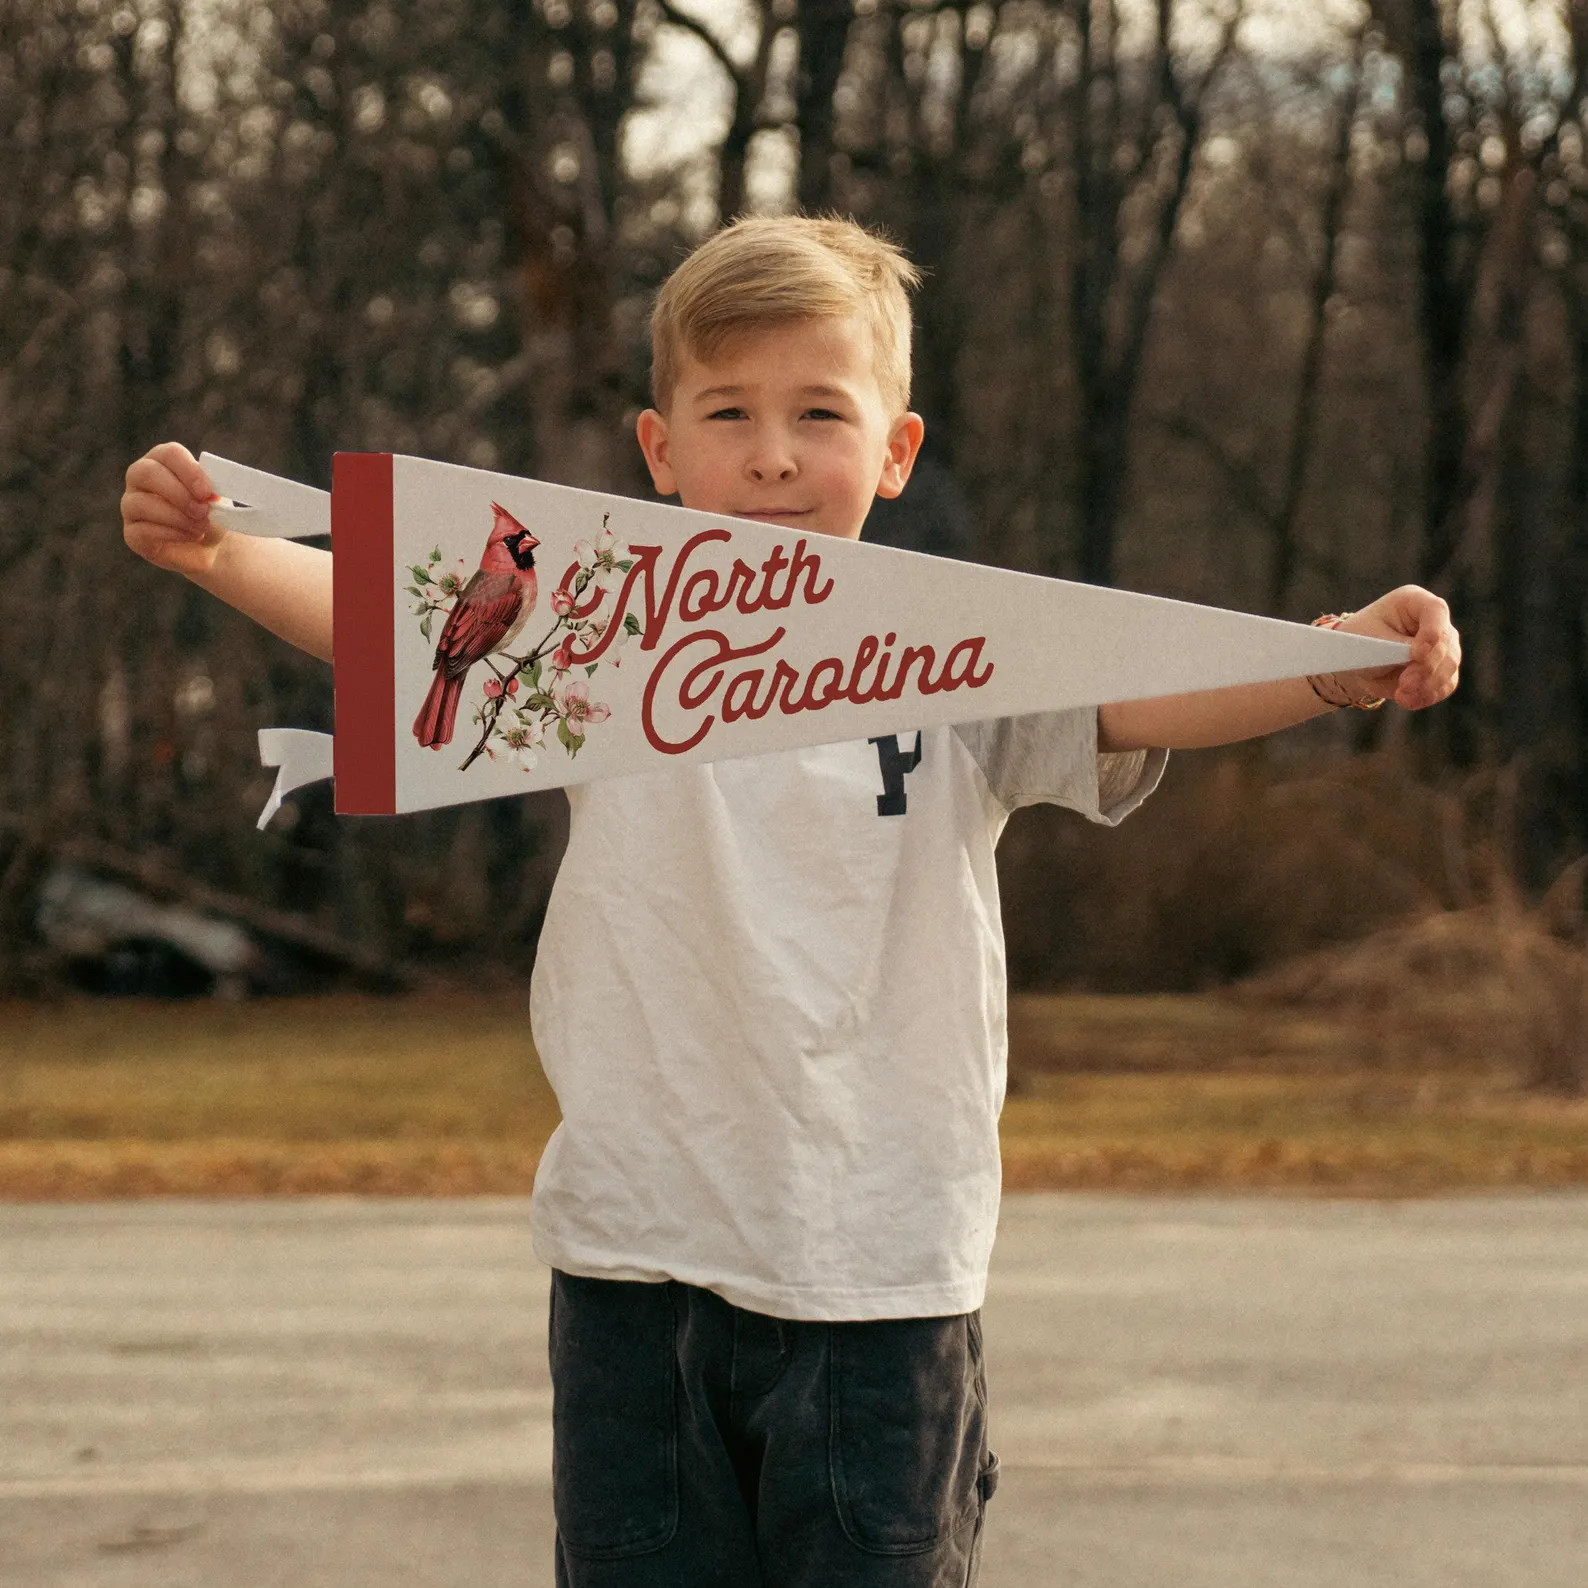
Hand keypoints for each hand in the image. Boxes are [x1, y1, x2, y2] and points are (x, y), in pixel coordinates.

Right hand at [122, 442, 226, 577]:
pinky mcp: (132, 533)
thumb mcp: (219, 499)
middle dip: (179, 494)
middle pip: (147, 472)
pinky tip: (191, 536)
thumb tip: (211, 494)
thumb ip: (216, 489)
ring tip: (201, 527)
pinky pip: (143, 530)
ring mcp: (131, 505)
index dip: (189, 471)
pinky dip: (173, 534)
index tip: (207, 492)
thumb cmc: (212, 515)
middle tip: (203, 511)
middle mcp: (140, 478)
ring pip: (142, 503)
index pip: (169, 453)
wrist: (211, 547)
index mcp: (163, 461)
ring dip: (178, 517)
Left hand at [1336, 586, 1460, 709]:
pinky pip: (1445, 685)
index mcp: (1414, 601)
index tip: (1418, 654)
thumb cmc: (1360, 641)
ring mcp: (1443, 646)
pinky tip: (1407, 700)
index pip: (1435, 611)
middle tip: (1405, 684)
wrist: (1358, 662)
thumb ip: (1398, 648)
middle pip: (1446, 643)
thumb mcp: (1371, 640)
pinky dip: (1428, 695)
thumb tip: (1422, 660)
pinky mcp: (1443, 669)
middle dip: (1427, 667)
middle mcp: (1435, 621)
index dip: (1432, 632)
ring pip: (1448, 666)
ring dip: (1426, 685)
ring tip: (1401, 695)